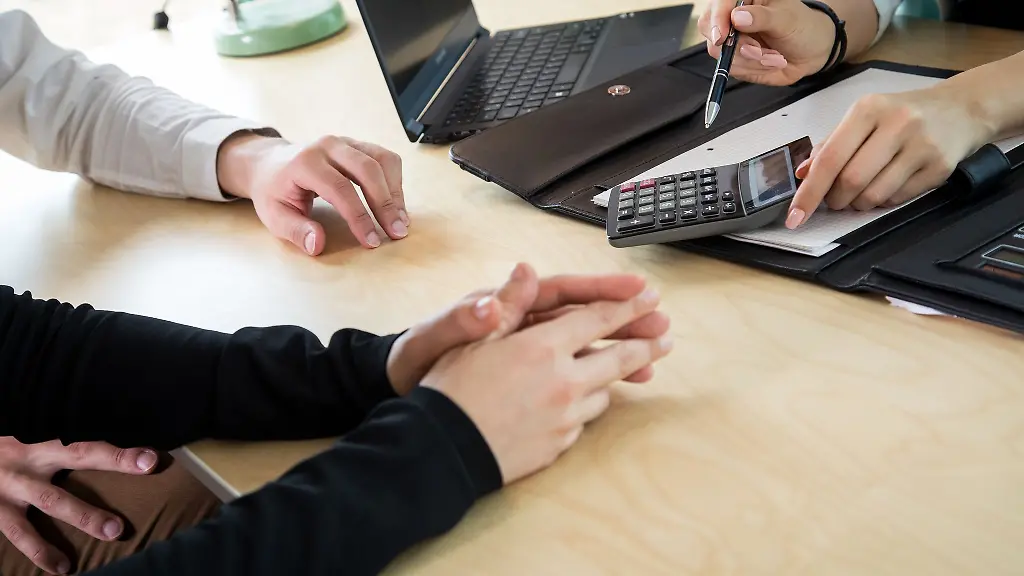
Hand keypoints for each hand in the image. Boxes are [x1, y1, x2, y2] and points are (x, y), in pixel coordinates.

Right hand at [0, 438, 158, 573]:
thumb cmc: (3, 447)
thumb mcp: (26, 436)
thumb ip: (59, 444)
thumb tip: (111, 454)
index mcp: (43, 437)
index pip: (87, 440)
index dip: (119, 452)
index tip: (152, 460)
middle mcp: (30, 456)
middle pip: (77, 457)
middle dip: (112, 468)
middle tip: (130, 507)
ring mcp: (11, 484)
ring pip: (50, 500)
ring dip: (82, 517)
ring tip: (112, 533)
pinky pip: (18, 534)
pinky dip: (40, 553)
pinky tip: (61, 568)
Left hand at [217, 133, 410, 254]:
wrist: (270, 164)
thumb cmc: (274, 192)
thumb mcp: (275, 216)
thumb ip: (296, 231)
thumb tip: (317, 245)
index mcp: (305, 163)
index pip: (340, 189)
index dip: (359, 216)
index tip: (371, 241)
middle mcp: (328, 146)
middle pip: (368, 170)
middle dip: (386, 204)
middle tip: (396, 232)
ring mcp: (345, 142)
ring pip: (382, 159)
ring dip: (395, 192)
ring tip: (400, 220)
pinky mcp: (357, 145)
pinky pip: (385, 158)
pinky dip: (395, 181)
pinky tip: (395, 204)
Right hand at [419, 266, 673, 483]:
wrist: (441, 450)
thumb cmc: (450, 390)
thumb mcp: (472, 338)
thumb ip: (507, 304)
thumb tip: (526, 269)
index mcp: (543, 347)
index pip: (598, 319)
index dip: (628, 305)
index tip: (651, 297)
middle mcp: (563, 381)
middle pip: (619, 359)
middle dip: (646, 344)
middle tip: (665, 336)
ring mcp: (565, 417)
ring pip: (604, 392)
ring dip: (616, 377)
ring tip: (628, 370)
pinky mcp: (559, 444)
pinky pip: (584, 420)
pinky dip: (586, 406)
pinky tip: (582, 402)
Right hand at [698, 0, 837, 85]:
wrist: (811, 52)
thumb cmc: (802, 27)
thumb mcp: (787, 19)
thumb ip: (762, 17)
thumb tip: (738, 17)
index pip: (719, 4)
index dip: (717, 19)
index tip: (723, 36)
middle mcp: (733, 17)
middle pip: (711, 29)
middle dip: (736, 45)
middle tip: (759, 49)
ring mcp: (731, 39)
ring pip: (720, 53)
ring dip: (750, 60)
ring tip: (773, 57)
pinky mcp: (734, 59)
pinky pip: (730, 68)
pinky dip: (752, 69)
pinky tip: (769, 62)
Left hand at [785, 86, 993, 227]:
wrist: (961, 109)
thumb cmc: (901, 115)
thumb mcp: (864, 118)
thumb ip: (832, 144)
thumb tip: (803, 174)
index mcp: (868, 109)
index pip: (830, 158)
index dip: (809, 192)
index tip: (795, 216)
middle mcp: (896, 124)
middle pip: (851, 181)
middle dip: (835, 199)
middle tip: (835, 199)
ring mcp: (921, 146)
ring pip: (874, 195)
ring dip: (858, 204)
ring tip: (861, 193)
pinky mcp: (940, 167)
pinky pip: (898, 199)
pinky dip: (884, 201)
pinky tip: (887, 185)